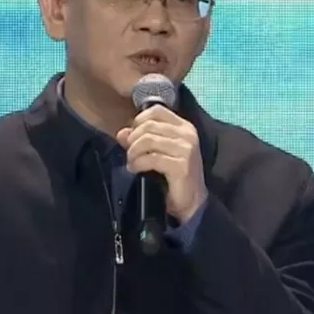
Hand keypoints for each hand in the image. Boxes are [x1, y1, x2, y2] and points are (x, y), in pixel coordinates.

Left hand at [116, 105, 206, 223]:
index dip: (139, 121)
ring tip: (132, 163)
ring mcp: (186, 149)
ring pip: (148, 140)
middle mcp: (187, 134)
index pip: (156, 111)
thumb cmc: (174, 176)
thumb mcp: (157, 153)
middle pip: (149, 126)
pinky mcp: (181, 166)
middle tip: (130, 155)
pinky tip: (136, 169)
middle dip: (133, 140)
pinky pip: (151, 158)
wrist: (191, 202)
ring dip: (134, 153)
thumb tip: (122, 133)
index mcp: (184, 127)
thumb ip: (140, 140)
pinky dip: (138, 163)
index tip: (133, 137)